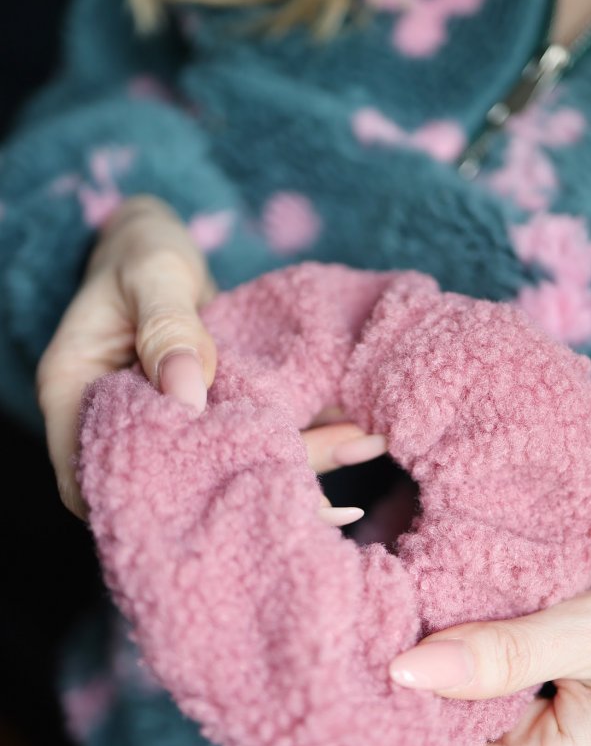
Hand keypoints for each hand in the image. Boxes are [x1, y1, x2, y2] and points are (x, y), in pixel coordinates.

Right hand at [36, 196, 385, 518]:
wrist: (157, 241)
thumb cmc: (141, 249)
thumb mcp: (152, 274)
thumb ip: (168, 328)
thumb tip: (189, 395)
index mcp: (76, 397)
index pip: (91, 476)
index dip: (152, 504)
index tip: (225, 502)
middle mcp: (118, 424)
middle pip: (173, 480)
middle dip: (251, 487)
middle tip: (324, 501)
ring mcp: (166, 424)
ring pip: (223, 463)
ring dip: (292, 464)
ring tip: (359, 447)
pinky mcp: (208, 417)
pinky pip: (250, 436)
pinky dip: (301, 438)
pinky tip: (355, 432)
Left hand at [389, 566, 590, 745]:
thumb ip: (501, 654)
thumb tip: (403, 670)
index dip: (393, 714)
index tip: (378, 645)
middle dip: (410, 688)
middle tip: (400, 612)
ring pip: (448, 723)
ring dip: (437, 671)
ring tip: (435, 607)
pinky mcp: (537, 728)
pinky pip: (475, 705)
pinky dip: (461, 665)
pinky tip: (462, 622)